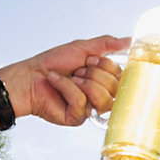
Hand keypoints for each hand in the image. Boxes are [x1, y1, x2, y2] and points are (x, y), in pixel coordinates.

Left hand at [0, 35, 130, 125]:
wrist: (31, 76)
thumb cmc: (53, 63)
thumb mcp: (82, 48)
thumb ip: (106, 45)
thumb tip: (128, 41)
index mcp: (102, 81)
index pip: (121, 78)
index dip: (107, 66)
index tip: (88, 60)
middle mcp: (98, 97)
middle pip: (115, 89)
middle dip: (95, 73)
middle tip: (77, 70)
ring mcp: (88, 110)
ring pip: (103, 100)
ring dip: (86, 82)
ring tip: (71, 77)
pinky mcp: (76, 118)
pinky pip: (82, 102)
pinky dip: (67, 87)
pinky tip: (57, 82)